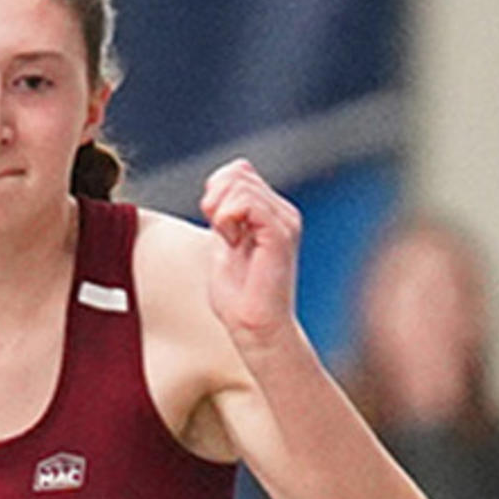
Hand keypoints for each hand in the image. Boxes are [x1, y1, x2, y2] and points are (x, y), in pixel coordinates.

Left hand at [200, 158, 303, 351]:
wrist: (255, 327)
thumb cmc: (239, 296)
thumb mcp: (223, 245)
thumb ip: (223, 216)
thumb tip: (216, 187)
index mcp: (271, 212)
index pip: (238, 171)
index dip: (214, 190)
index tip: (214, 223)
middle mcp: (283, 212)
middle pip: (237, 174)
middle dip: (214, 200)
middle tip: (220, 234)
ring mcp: (285, 221)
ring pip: (240, 185)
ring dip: (220, 212)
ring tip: (229, 240)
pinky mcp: (280, 234)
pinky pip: (248, 204)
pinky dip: (227, 218)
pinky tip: (231, 240)